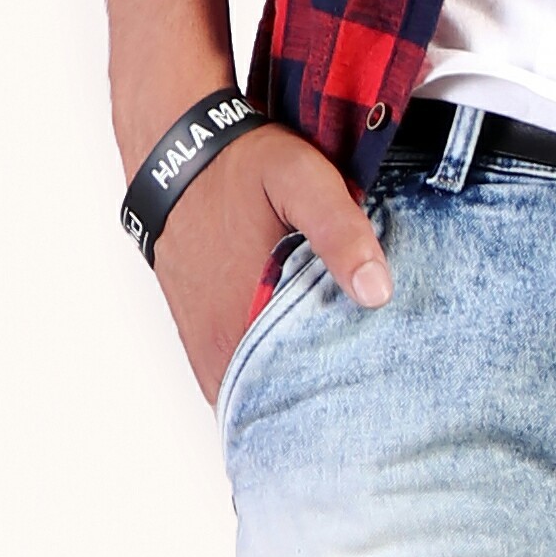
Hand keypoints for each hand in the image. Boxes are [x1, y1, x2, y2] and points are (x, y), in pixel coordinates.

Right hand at [147, 117, 391, 406]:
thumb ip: (341, 232)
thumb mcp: (301, 181)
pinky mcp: (199, 339)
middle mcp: (219, 346)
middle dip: (325, 398)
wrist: (176, 155)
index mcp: (245, 320)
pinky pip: (238, 379)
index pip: (305, 394)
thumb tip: (377, 291)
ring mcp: (205, 347)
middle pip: (282, 401)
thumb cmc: (239, 167)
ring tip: (339, 372)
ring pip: (258, 393)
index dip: (346, 394)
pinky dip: (270, 375)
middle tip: (366, 384)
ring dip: (296, 387)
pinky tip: (301, 354)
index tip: (379, 388)